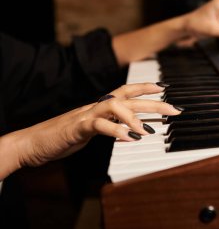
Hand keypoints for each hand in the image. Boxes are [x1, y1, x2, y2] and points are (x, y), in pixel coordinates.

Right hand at [0, 83, 180, 178]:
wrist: (34, 142)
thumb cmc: (65, 136)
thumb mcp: (93, 129)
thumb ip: (111, 126)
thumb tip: (132, 130)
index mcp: (100, 106)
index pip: (126, 91)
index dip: (145, 86)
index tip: (164, 88)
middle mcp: (96, 106)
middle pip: (128, 99)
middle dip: (154, 103)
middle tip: (174, 110)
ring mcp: (86, 115)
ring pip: (114, 106)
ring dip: (134, 117)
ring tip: (149, 129)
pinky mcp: (77, 128)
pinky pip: (99, 126)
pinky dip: (116, 131)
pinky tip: (130, 138)